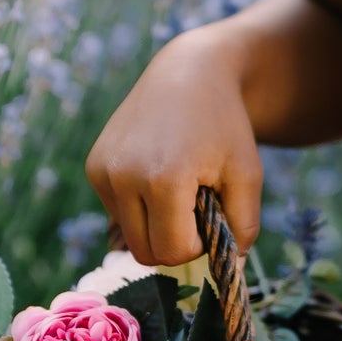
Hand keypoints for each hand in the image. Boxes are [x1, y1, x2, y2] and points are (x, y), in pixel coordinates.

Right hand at [85, 24, 262, 263]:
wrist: (188, 74)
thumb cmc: (224, 125)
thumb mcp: (247, 173)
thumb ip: (244, 226)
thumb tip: (229, 266)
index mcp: (163, 178)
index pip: (174, 252)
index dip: (198, 243)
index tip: (211, 213)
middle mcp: (123, 176)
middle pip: (145, 252)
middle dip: (175, 240)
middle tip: (196, 205)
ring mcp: (103, 170)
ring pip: (129, 234)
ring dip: (156, 224)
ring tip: (178, 185)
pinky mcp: (94, 166)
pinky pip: (117, 211)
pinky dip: (140, 205)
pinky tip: (158, 172)